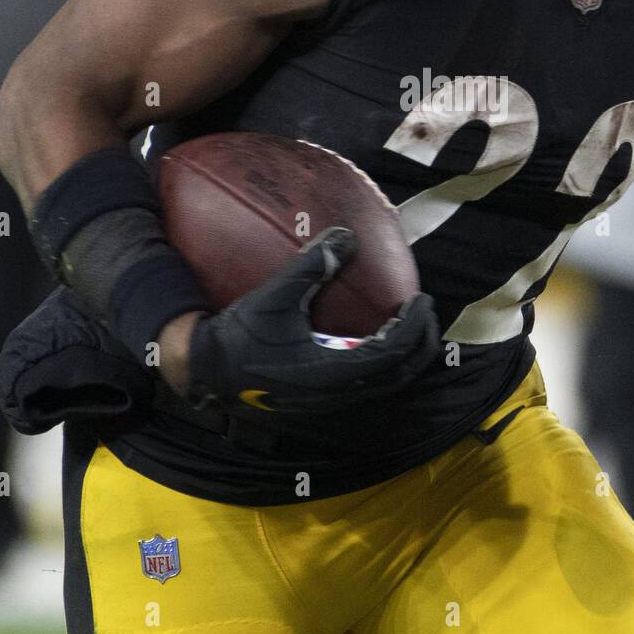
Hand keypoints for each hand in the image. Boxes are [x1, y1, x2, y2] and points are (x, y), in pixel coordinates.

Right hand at [183, 228, 441, 416]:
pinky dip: (386, 359)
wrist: (209, 373)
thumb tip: (345, 234)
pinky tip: (376, 334)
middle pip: (401, 374)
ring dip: (406, 353)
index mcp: (332, 371)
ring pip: (388, 382)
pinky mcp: (324, 396)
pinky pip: (370, 382)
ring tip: (409, 321)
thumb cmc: (240, 336)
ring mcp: (333, 399)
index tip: (422, 299)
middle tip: (424, 308)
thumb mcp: (274, 297)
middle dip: (422, 342)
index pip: (392, 353)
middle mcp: (339, 392)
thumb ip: (310, 266)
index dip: (414, 326)